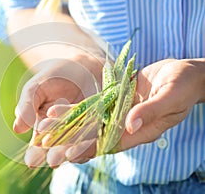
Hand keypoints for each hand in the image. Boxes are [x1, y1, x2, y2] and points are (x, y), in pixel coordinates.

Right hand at [13, 57, 102, 166]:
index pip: (39, 144)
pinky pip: (99, 134)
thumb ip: (27, 106)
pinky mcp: (102, 124)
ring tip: (70, 156)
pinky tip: (92, 144)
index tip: (31, 161)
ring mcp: (84, 130)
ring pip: (80, 144)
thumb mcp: (36, 88)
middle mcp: (65, 133)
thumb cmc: (53, 75)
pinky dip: (96, 139)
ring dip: (76, 151)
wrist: (81, 62)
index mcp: (45, 127)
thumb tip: (17, 129)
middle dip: (56, 154)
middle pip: (60, 147)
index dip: (35, 153)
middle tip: (52, 161)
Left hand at [34, 59, 204, 165]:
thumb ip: (151, 111)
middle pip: (95, 135)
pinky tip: (58, 110)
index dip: (92, 148)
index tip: (71, 153)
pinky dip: (76, 109)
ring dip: (68, 124)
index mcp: (141, 131)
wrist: (183, 73)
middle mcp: (126, 125)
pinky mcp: (114, 99)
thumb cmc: (183, 85)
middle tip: (48, 145)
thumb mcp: (170, 97)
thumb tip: (129, 125)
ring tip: (45, 126)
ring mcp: (119, 112)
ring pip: (89, 121)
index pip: (112, 143)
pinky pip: (92, 105)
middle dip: (72, 140)